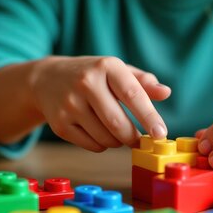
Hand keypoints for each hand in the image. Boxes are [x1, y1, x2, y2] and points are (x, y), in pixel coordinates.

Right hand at [29, 56, 170, 151]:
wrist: (47, 80)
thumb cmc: (93, 76)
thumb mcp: (117, 72)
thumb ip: (143, 82)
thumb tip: (166, 92)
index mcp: (106, 66)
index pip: (132, 94)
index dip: (149, 116)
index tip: (161, 134)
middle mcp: (86, 83)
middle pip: (117, 123)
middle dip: (132, 137)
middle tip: (139, 140)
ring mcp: (70, 104)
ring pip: (105, 138)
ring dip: (118, 142)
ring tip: (116, 131)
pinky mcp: (59, 124)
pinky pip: (91, 145)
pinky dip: (102, 145)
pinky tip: (98, 132)